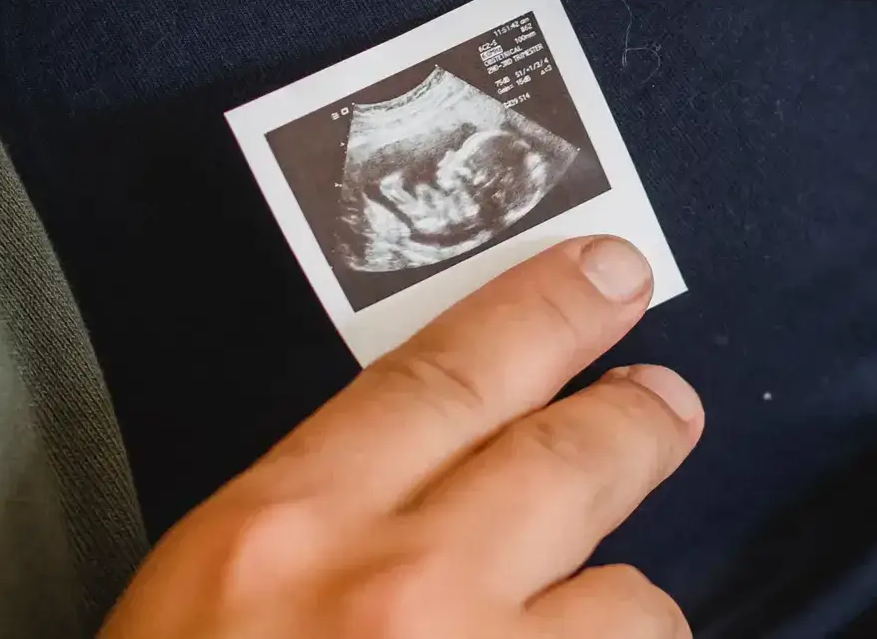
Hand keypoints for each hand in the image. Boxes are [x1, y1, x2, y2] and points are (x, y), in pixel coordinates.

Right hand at [100, 238, 700, 638]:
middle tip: (665, 403)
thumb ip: (327, 518)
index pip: (447, 375)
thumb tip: (459, 462)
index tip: (611, 274)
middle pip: (570, 463)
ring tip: (590, 631)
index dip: (546, 311)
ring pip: (632, 611)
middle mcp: (396, 599)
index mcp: (282, 535)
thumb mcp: (211, 598)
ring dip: (623, 621)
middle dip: (635, 423)